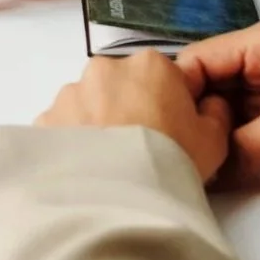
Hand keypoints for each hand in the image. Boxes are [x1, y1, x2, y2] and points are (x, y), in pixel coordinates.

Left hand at [36, 51, 232, 183]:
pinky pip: (62, 127)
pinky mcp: (44, 119)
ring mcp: (69, 93)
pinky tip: (84, 168)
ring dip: (96, 125)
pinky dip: (71, 143)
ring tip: (108, 162)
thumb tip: (208, 104)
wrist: (118, 195)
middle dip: (127, 109)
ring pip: (87, 105)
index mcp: (149, 64)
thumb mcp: (214, 138)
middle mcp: (104, 69)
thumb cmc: (171, 161)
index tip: (169, 131)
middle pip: (120, 86)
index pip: (162, 76)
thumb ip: (214, 112)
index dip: (167, 104)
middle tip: (138, 148)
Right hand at [176, 18, 259, 180]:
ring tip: (190, 158)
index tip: (159, 121)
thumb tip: (204, 167)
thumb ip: (242, 145)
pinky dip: (228, 149)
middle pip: (207, 86)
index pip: (200, 58)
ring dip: (208, 136)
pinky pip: (242, 132)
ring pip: (222, 113)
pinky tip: (214, 164)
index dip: (176, 90)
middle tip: (173, 146)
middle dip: (192, 117)